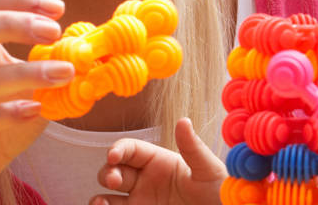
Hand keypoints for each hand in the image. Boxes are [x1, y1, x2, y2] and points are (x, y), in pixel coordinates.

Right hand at [92, 117, 226, 204]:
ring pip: (108, 196)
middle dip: (107, 172)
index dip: (118, 149)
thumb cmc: (218, 192)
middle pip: (114, 170)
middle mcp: (144, 180)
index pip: (130, 149)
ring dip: (99, 197)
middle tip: (113, 180)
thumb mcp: (208, 169)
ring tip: (100, 203)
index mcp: (158, 161)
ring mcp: (140, 201)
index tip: (113, 155)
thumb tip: (183, 120)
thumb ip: (193, 148)